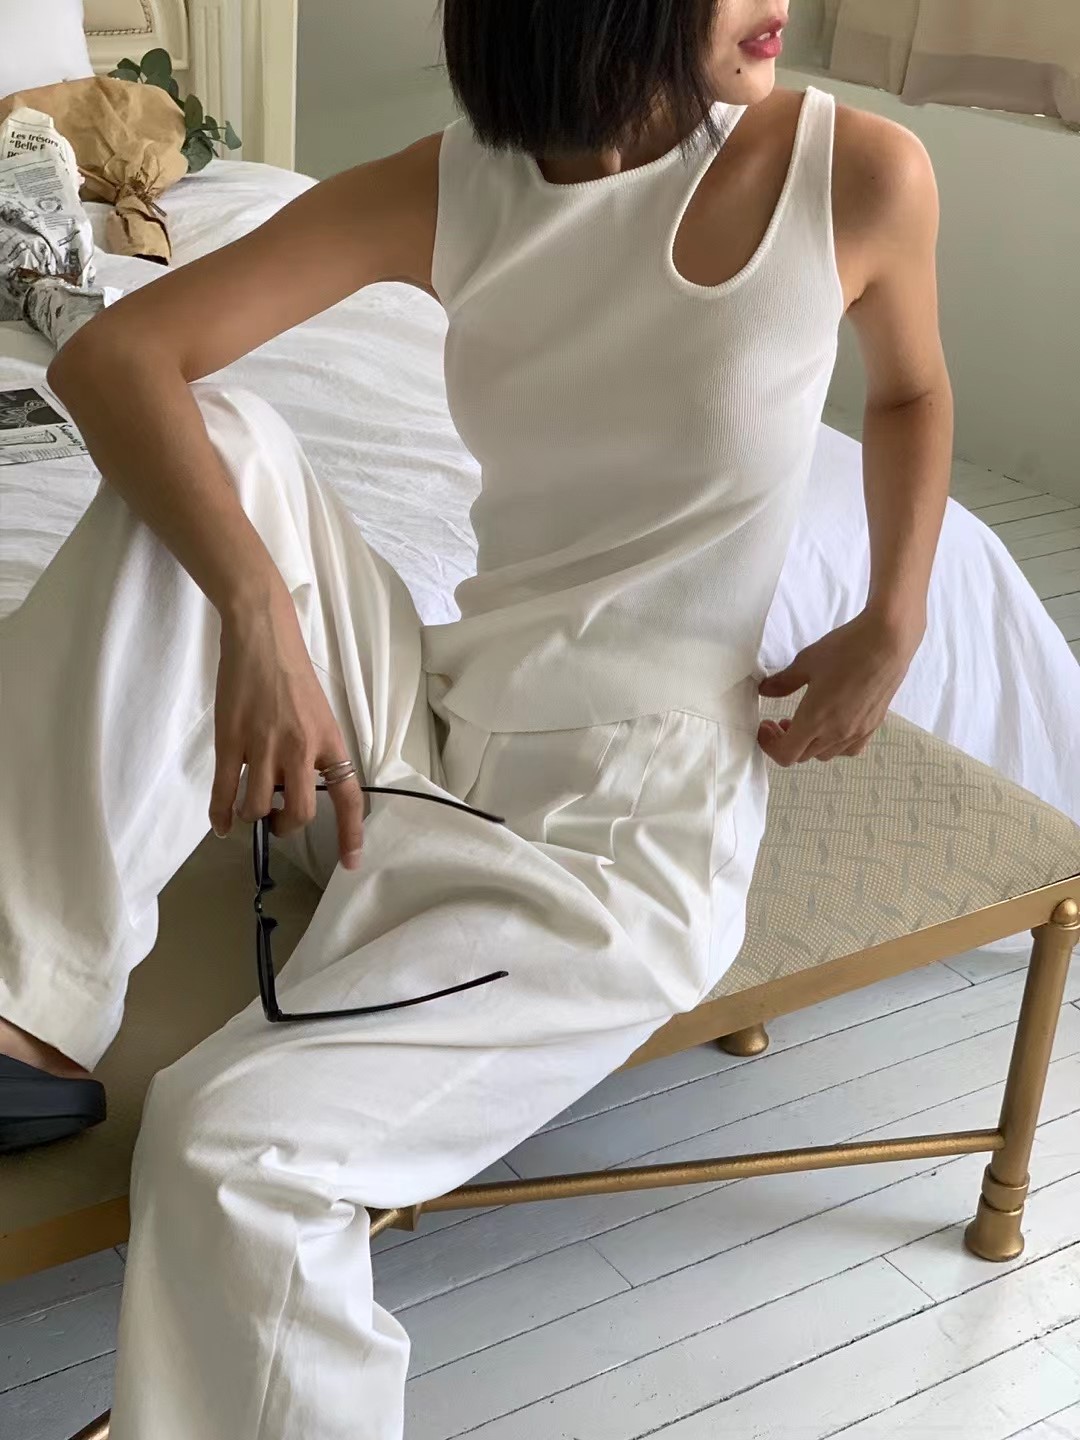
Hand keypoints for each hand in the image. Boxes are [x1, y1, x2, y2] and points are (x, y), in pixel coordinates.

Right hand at [208, 590, 363, 868]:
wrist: (261, 635)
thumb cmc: (292, 671)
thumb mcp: (319, 712)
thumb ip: (315, 750)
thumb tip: (303, 786)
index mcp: (329, 741)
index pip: (347, 797)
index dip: (350, 834)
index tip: (350, 863)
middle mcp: (300, 749)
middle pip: (298, 812)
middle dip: (287, 826)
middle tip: (278, 821)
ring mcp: (263, 746)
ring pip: (258, 807)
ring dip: (253, 817)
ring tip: (250, 810)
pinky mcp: (231, 741)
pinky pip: (225, 791)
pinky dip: (221, 815)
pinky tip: (222, 826)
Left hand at [757, 608, 923, 766]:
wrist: (888, 641)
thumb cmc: (846, 649)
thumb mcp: (806, 662)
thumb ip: (783, 682)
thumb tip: (765, 691)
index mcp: (815, 720)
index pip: (786, 754)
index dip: (769, 745)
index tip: (765, 727)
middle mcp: (836, 733)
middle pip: (803, 755)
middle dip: (786, 741)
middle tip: (779, 721)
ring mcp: (857, 732)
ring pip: (825, 754)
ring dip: (809, 743)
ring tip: (804, 721)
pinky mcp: (873, 726)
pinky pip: (849, 749)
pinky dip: (834, 744)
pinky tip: (832, 724)